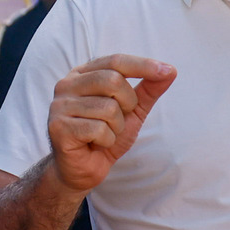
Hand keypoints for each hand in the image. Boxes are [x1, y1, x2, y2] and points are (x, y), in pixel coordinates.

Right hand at [48, 55, 176, 192]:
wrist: (83, 168)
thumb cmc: (106, 135)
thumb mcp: (133, 110)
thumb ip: (149, 89)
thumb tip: (171, 70)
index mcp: (83, 74)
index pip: (115, 61)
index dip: (142, 65)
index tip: (167, 70)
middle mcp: (66, 85)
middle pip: (113, 80)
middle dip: (128, 103)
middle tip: (120, 119)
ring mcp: (59, 105)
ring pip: (108, 108)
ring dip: (116, 127)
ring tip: (104, 134)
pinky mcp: (58, 127)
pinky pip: (99, 129)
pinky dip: (107, 140)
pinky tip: (95, 144)